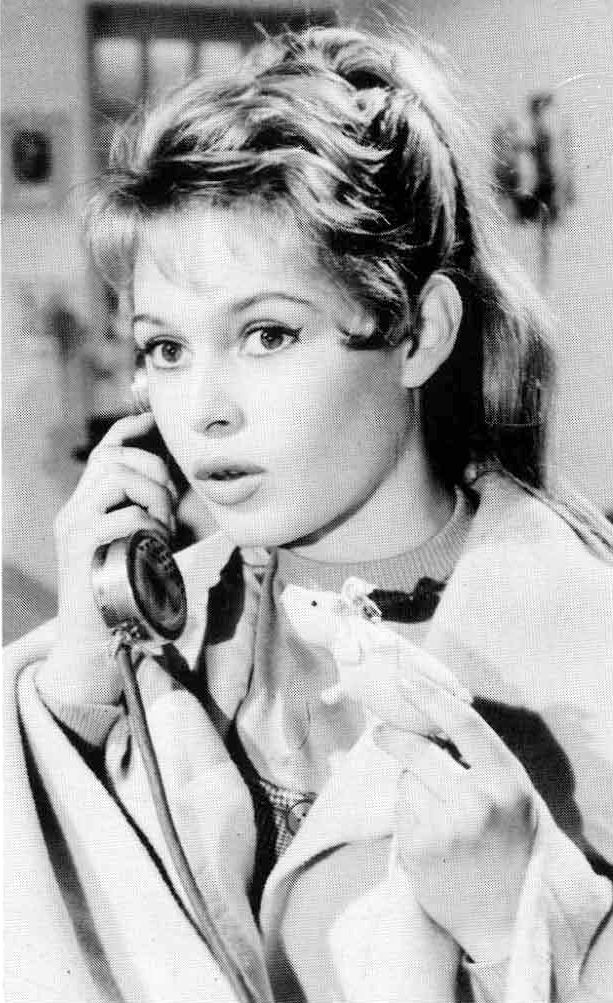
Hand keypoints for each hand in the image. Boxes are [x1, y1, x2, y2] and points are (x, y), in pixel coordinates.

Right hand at [37, 413, 177, 706]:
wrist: (91, 642)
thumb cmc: (119, 596)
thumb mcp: (133, 547)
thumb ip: (145, 519)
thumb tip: (175, 492)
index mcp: (84, 507)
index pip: (103, 453)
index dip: (129, 432)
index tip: (152, 423)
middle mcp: (74, 511)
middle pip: (114, 458)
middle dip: (153, 473)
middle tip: (169, 510)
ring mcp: (74, 527)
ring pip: (118, 477)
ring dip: (153, 497)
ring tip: (162, 528)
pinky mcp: (81, 547)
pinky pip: (124, 515)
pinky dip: (149, 525)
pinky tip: (154, 544)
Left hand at [375, 673, 537, 962]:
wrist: (510, 917)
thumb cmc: (511, 844)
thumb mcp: (513, 794)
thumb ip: (480, 760)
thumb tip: (431, 716)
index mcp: (505, 781)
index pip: (463, 724)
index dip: (431, 696)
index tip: (406, 680)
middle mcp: (475, 801)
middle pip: (418, 749)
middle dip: (395, 737)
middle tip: (380, 731)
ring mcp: (443, 827)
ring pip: (405, 781)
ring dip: (411, 786)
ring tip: (437, 812)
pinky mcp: (417, 850)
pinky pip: (399, 811)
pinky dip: (407, 815)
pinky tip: (430, 835)